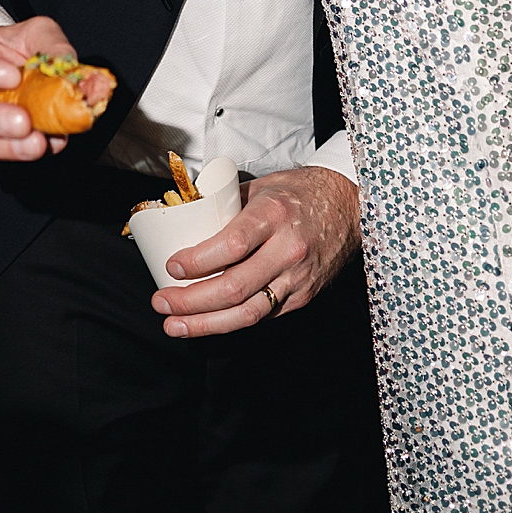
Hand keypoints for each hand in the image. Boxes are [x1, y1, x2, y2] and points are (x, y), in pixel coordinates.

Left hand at [151, 166, 359, 337]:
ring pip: (247, 313)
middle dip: (191, 301)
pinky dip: (231, 323)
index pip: (232, 245)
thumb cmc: (301, 193)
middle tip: (162, 302)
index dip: (198, 261)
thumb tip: (184, 219)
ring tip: (175, 325)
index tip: (171, 266)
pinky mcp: (303, 297)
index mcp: (274, 215)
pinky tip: (208, 323)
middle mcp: (287, 249)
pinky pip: (263, 316)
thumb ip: (227, 205)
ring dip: (206, 324)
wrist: (349, 206)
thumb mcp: (262, 187)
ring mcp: (297, 278)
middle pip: (234, 287)